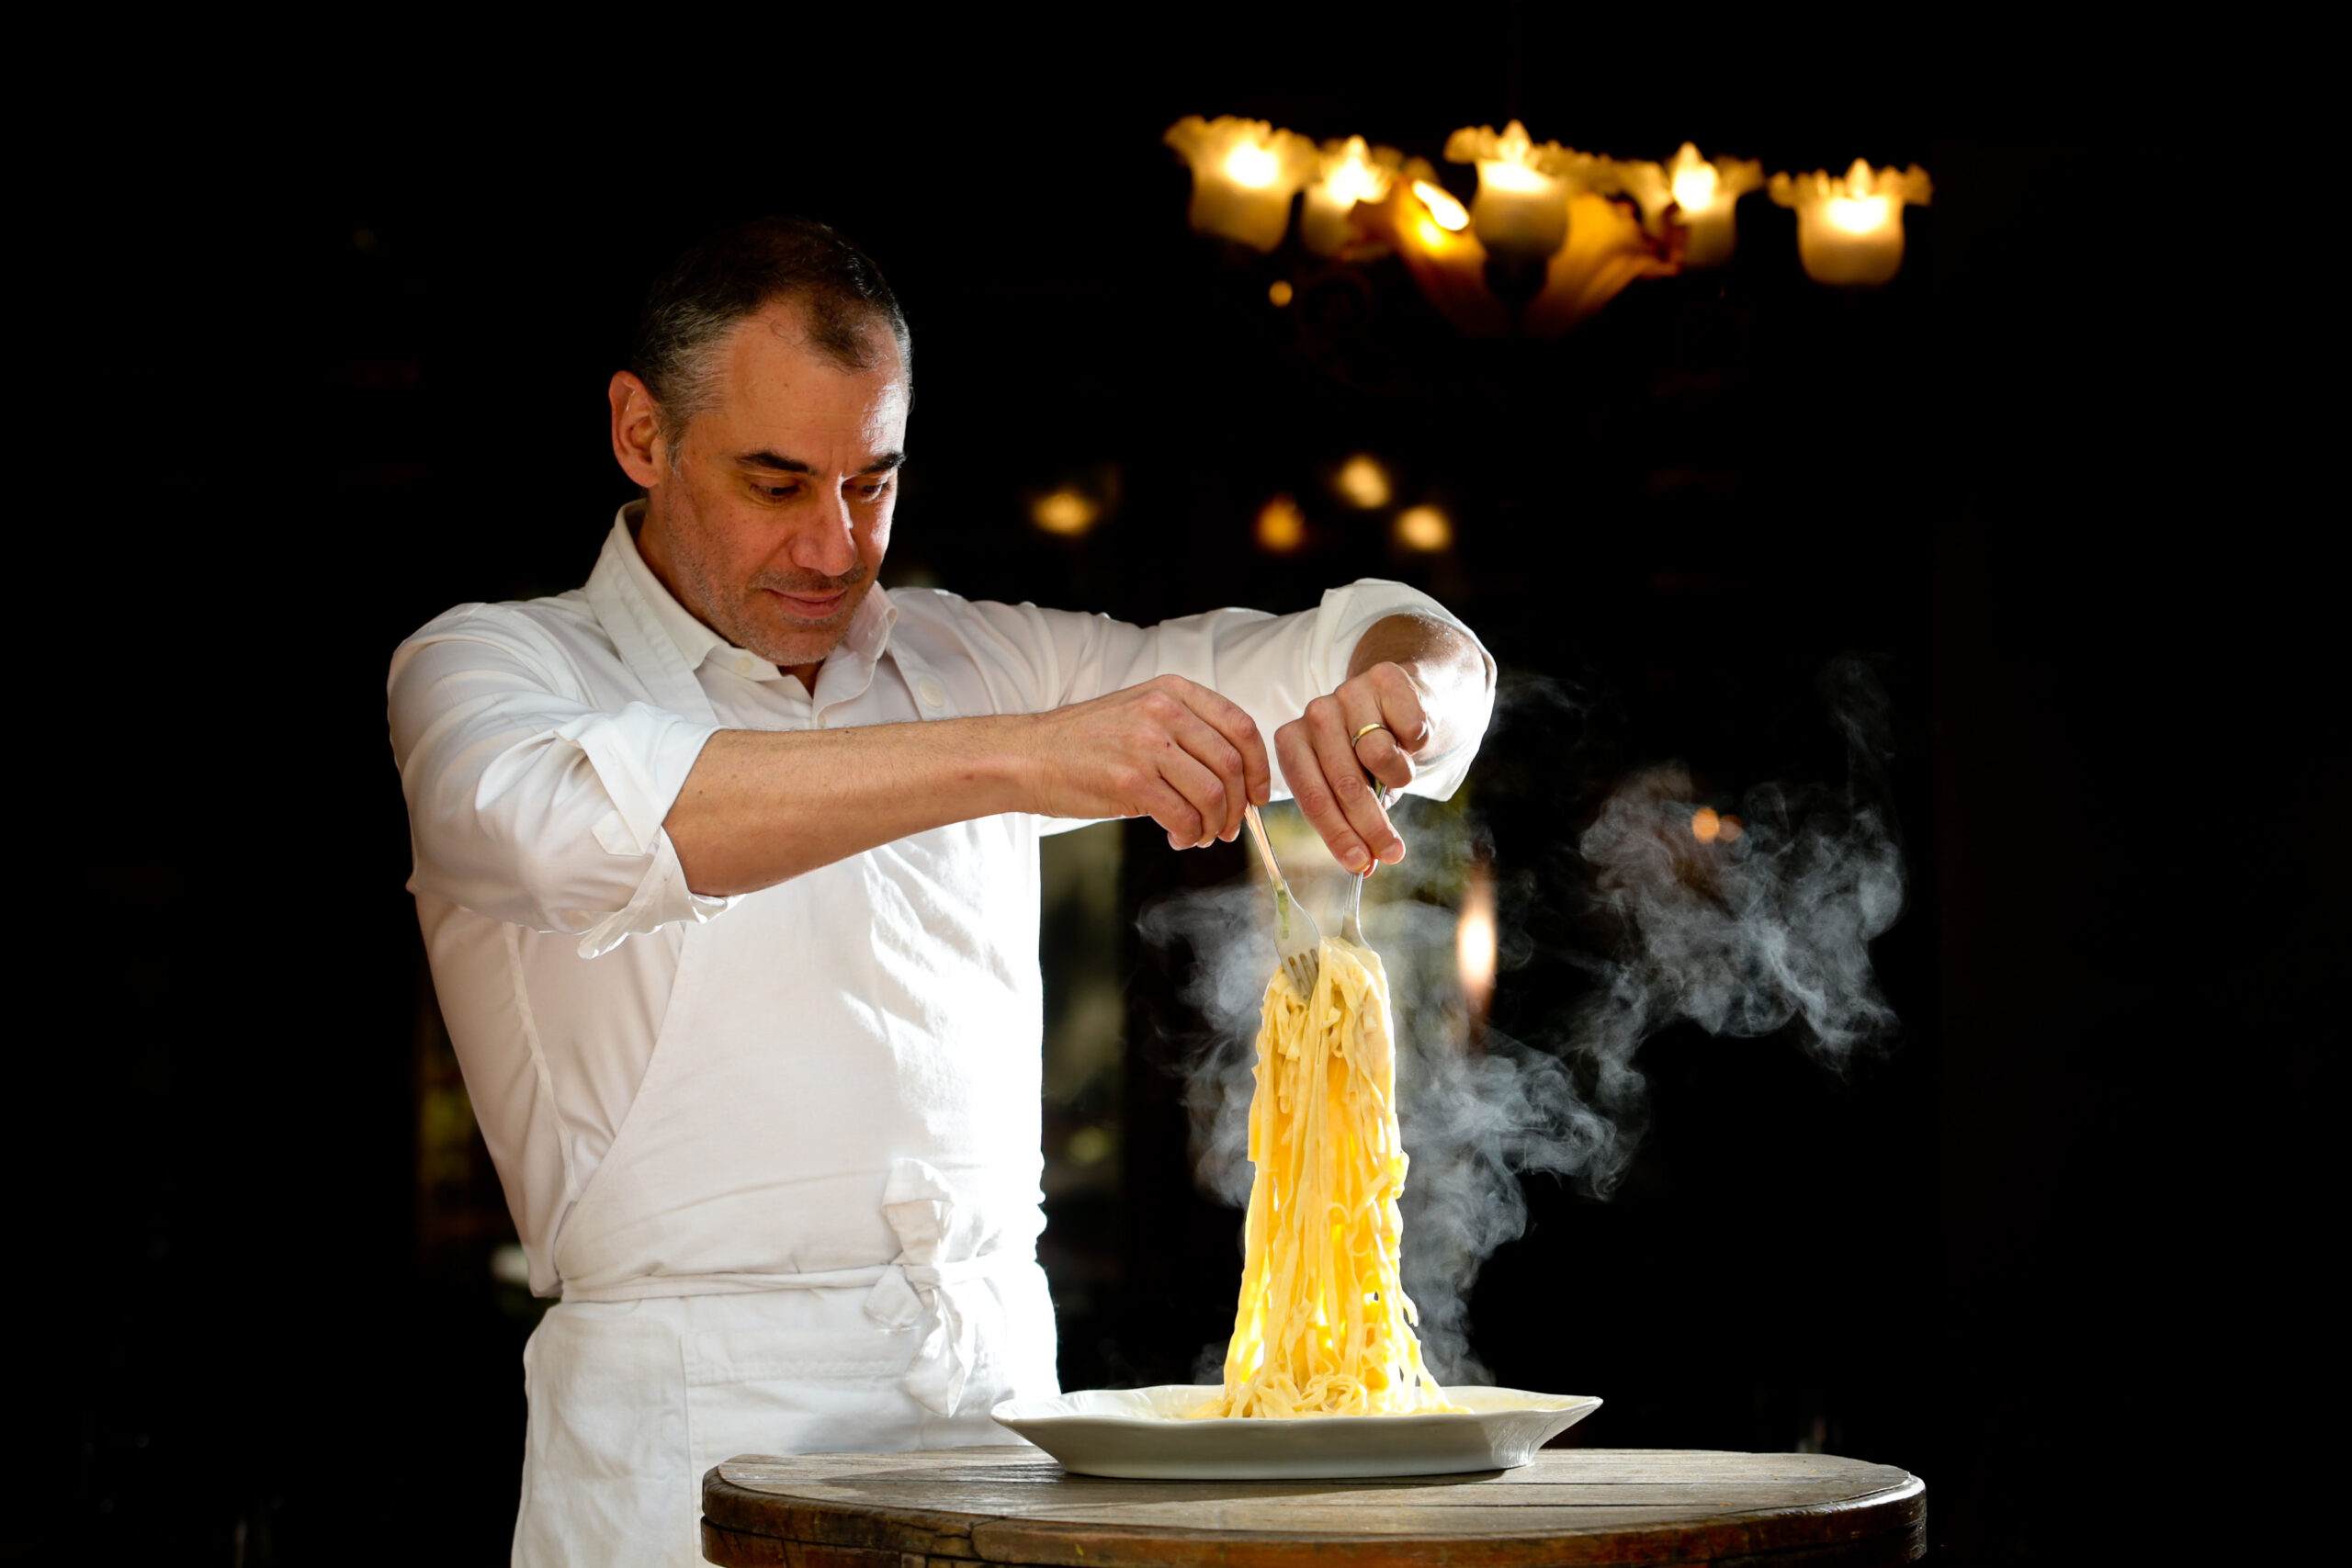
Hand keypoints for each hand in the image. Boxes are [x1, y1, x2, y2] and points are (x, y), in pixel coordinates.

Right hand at [1020, 675, 1270, 847]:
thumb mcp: (1140, 711)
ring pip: (1213, 794)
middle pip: (1232, 765)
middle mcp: (1164, 711)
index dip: (1259, 767)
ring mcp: (1146, 745)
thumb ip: (1186, 729)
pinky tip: (1178, 838)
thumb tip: (1237, 775)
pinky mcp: (1130, 781)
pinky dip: (1190, 835)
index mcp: (1173, 691)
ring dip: (1215, 825)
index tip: (1259, 796)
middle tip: (1229, 827)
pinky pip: (1184, 816)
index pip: (1241, 727)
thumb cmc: (1086, 744)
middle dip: (1240, 806)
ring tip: (1200, 836)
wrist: (1028, 756)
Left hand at [1273, 660, 1429, 873]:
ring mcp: (1347, 692)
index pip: (1312, 798)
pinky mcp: (1384, 677)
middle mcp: (1314, 714)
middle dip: (1371, 826)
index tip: (1359, 865)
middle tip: (1393, 854)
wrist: (1407, 697)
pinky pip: (1410, 730)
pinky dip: (1417, 745)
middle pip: (1344, 784)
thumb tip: (1365, 867)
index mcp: (1293, 742)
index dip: (1337, 835)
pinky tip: (1411, 738)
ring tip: (1400, 772)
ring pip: (1380, 756)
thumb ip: (1354, 823)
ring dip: (1400, 777)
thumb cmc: (1371, 753)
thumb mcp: (1356, 787)